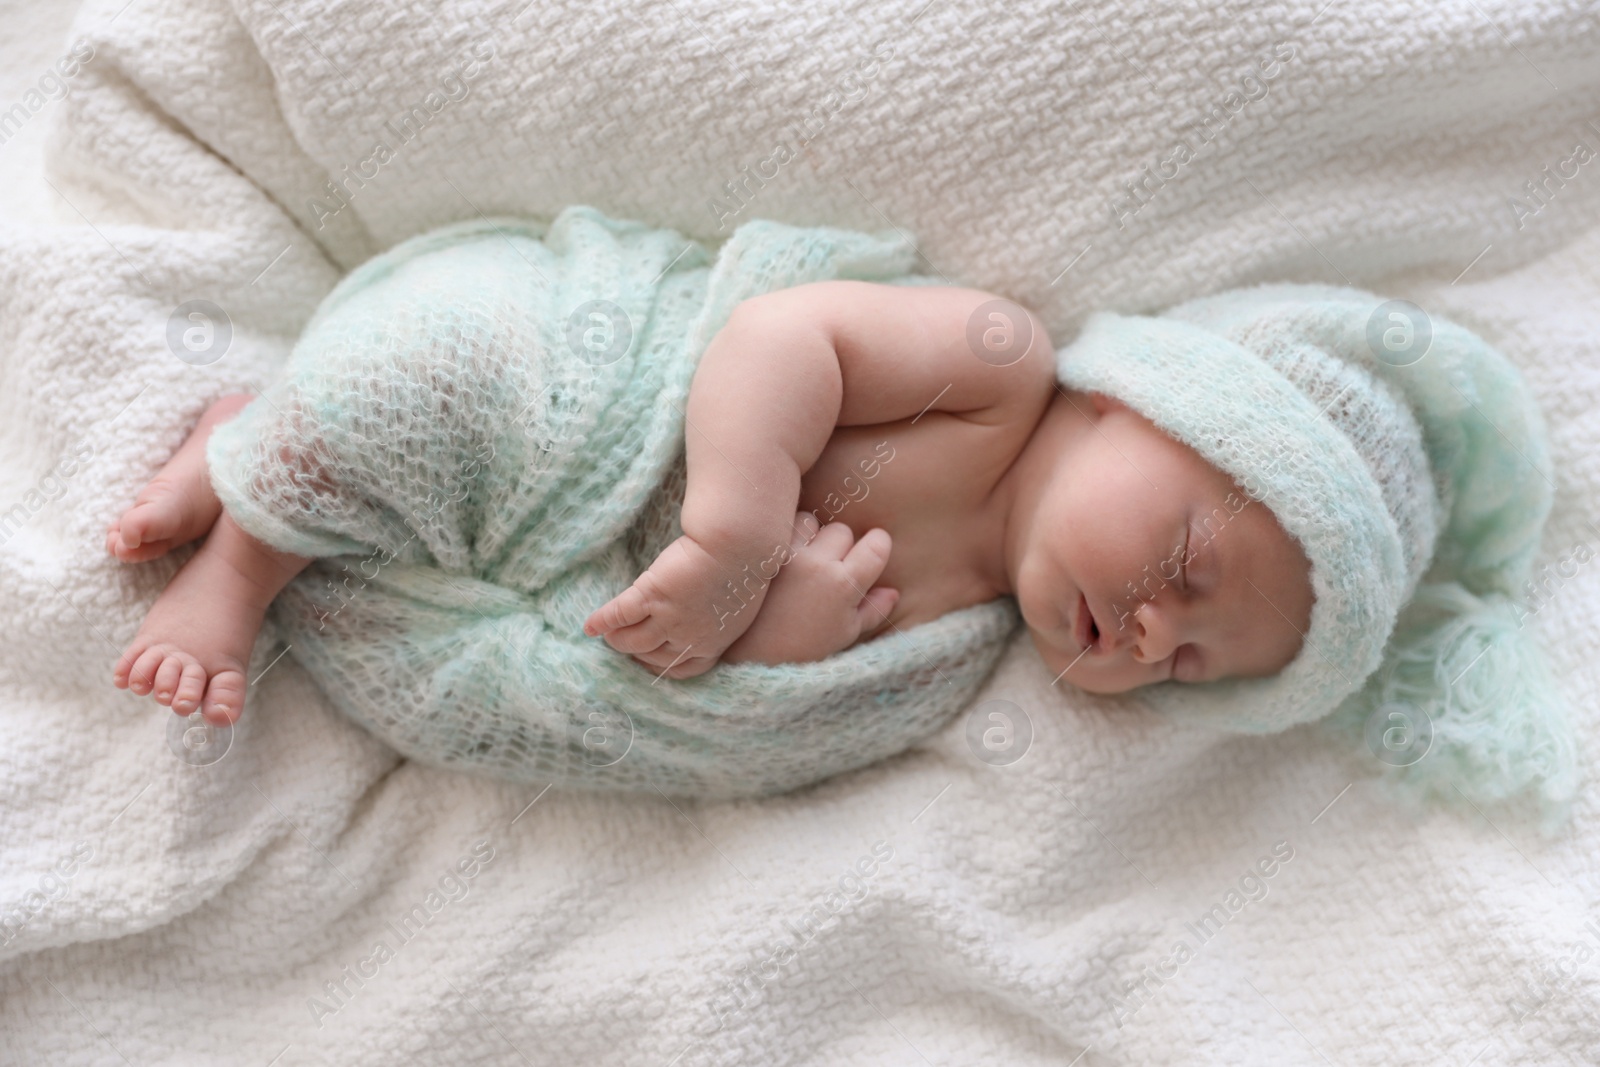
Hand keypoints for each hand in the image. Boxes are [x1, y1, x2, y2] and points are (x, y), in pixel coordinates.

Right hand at [583, 532, 774, 679]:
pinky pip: (620, 615)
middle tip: (625, 644)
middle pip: (654, 657)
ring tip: (608, 636)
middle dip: (638, 654)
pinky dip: (602, 622)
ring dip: (618, 640)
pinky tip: (590, 626)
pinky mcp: (652, 596)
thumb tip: (712, 609)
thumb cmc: (748, 564)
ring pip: (633, 641)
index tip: (651, 662)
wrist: (740, 544)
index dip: (663, 667)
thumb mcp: (739, 601)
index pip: (684, 668)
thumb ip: (720, 613)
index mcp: (715, 642)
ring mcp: (669, 619)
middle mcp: (690, 637)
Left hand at [721, 516, 898, 665]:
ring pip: (813, 523)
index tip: (871, 552)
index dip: (878, 544)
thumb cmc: (801, 651)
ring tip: (803, 561)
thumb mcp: (842, 636)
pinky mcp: (762, 552)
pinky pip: (782, 529)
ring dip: (812, 537)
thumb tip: (892, 591)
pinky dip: (786, 538)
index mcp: (843, 586)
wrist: (749, 655)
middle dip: (841, 545)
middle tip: (830, 567)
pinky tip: (782, 558)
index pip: (877, 544)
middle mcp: (817, 564)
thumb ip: (872, 611)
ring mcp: (787, 555)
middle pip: (843, 531)